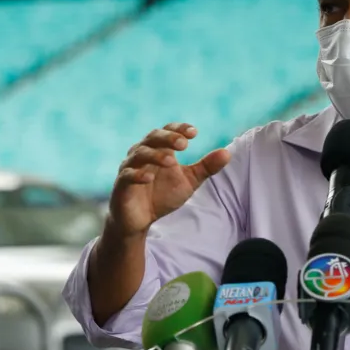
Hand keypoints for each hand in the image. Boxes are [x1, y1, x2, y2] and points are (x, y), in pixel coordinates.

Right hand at [109, 123, 230, 236]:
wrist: (140, 220)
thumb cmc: (162, 196)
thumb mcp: (189, 182)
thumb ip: (206, 168)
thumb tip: (227, 153)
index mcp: (159, 149)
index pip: (167, 131)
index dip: (178, 129)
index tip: (194, 132)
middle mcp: (142, 154)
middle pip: (152, 138)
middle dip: (168, 138)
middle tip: (184, 144)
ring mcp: (130, 168)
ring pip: (139, 154)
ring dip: (155, 155)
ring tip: (171, 161)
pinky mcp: (121, 184)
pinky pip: (127, 175)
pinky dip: (138, 174)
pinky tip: (150, 177)